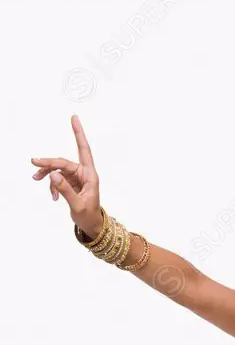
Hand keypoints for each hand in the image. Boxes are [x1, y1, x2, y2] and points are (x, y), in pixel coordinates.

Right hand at [31, 114, 101, 238]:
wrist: (91, 226)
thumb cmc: (89, 216)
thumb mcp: (77, 205)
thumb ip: (65, 190)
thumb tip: (53, 175)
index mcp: (90, 175)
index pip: (84, 150)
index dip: (78, 134)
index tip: (74, 118)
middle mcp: (83, 173)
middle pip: (63, 162)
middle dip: (48, 163)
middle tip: (34, 163)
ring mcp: (76, 178)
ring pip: (58, 170)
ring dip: (47, 175)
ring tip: (36, 179)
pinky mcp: (70, 183)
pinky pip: (57, 179)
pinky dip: (52, 186)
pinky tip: (53, 197)